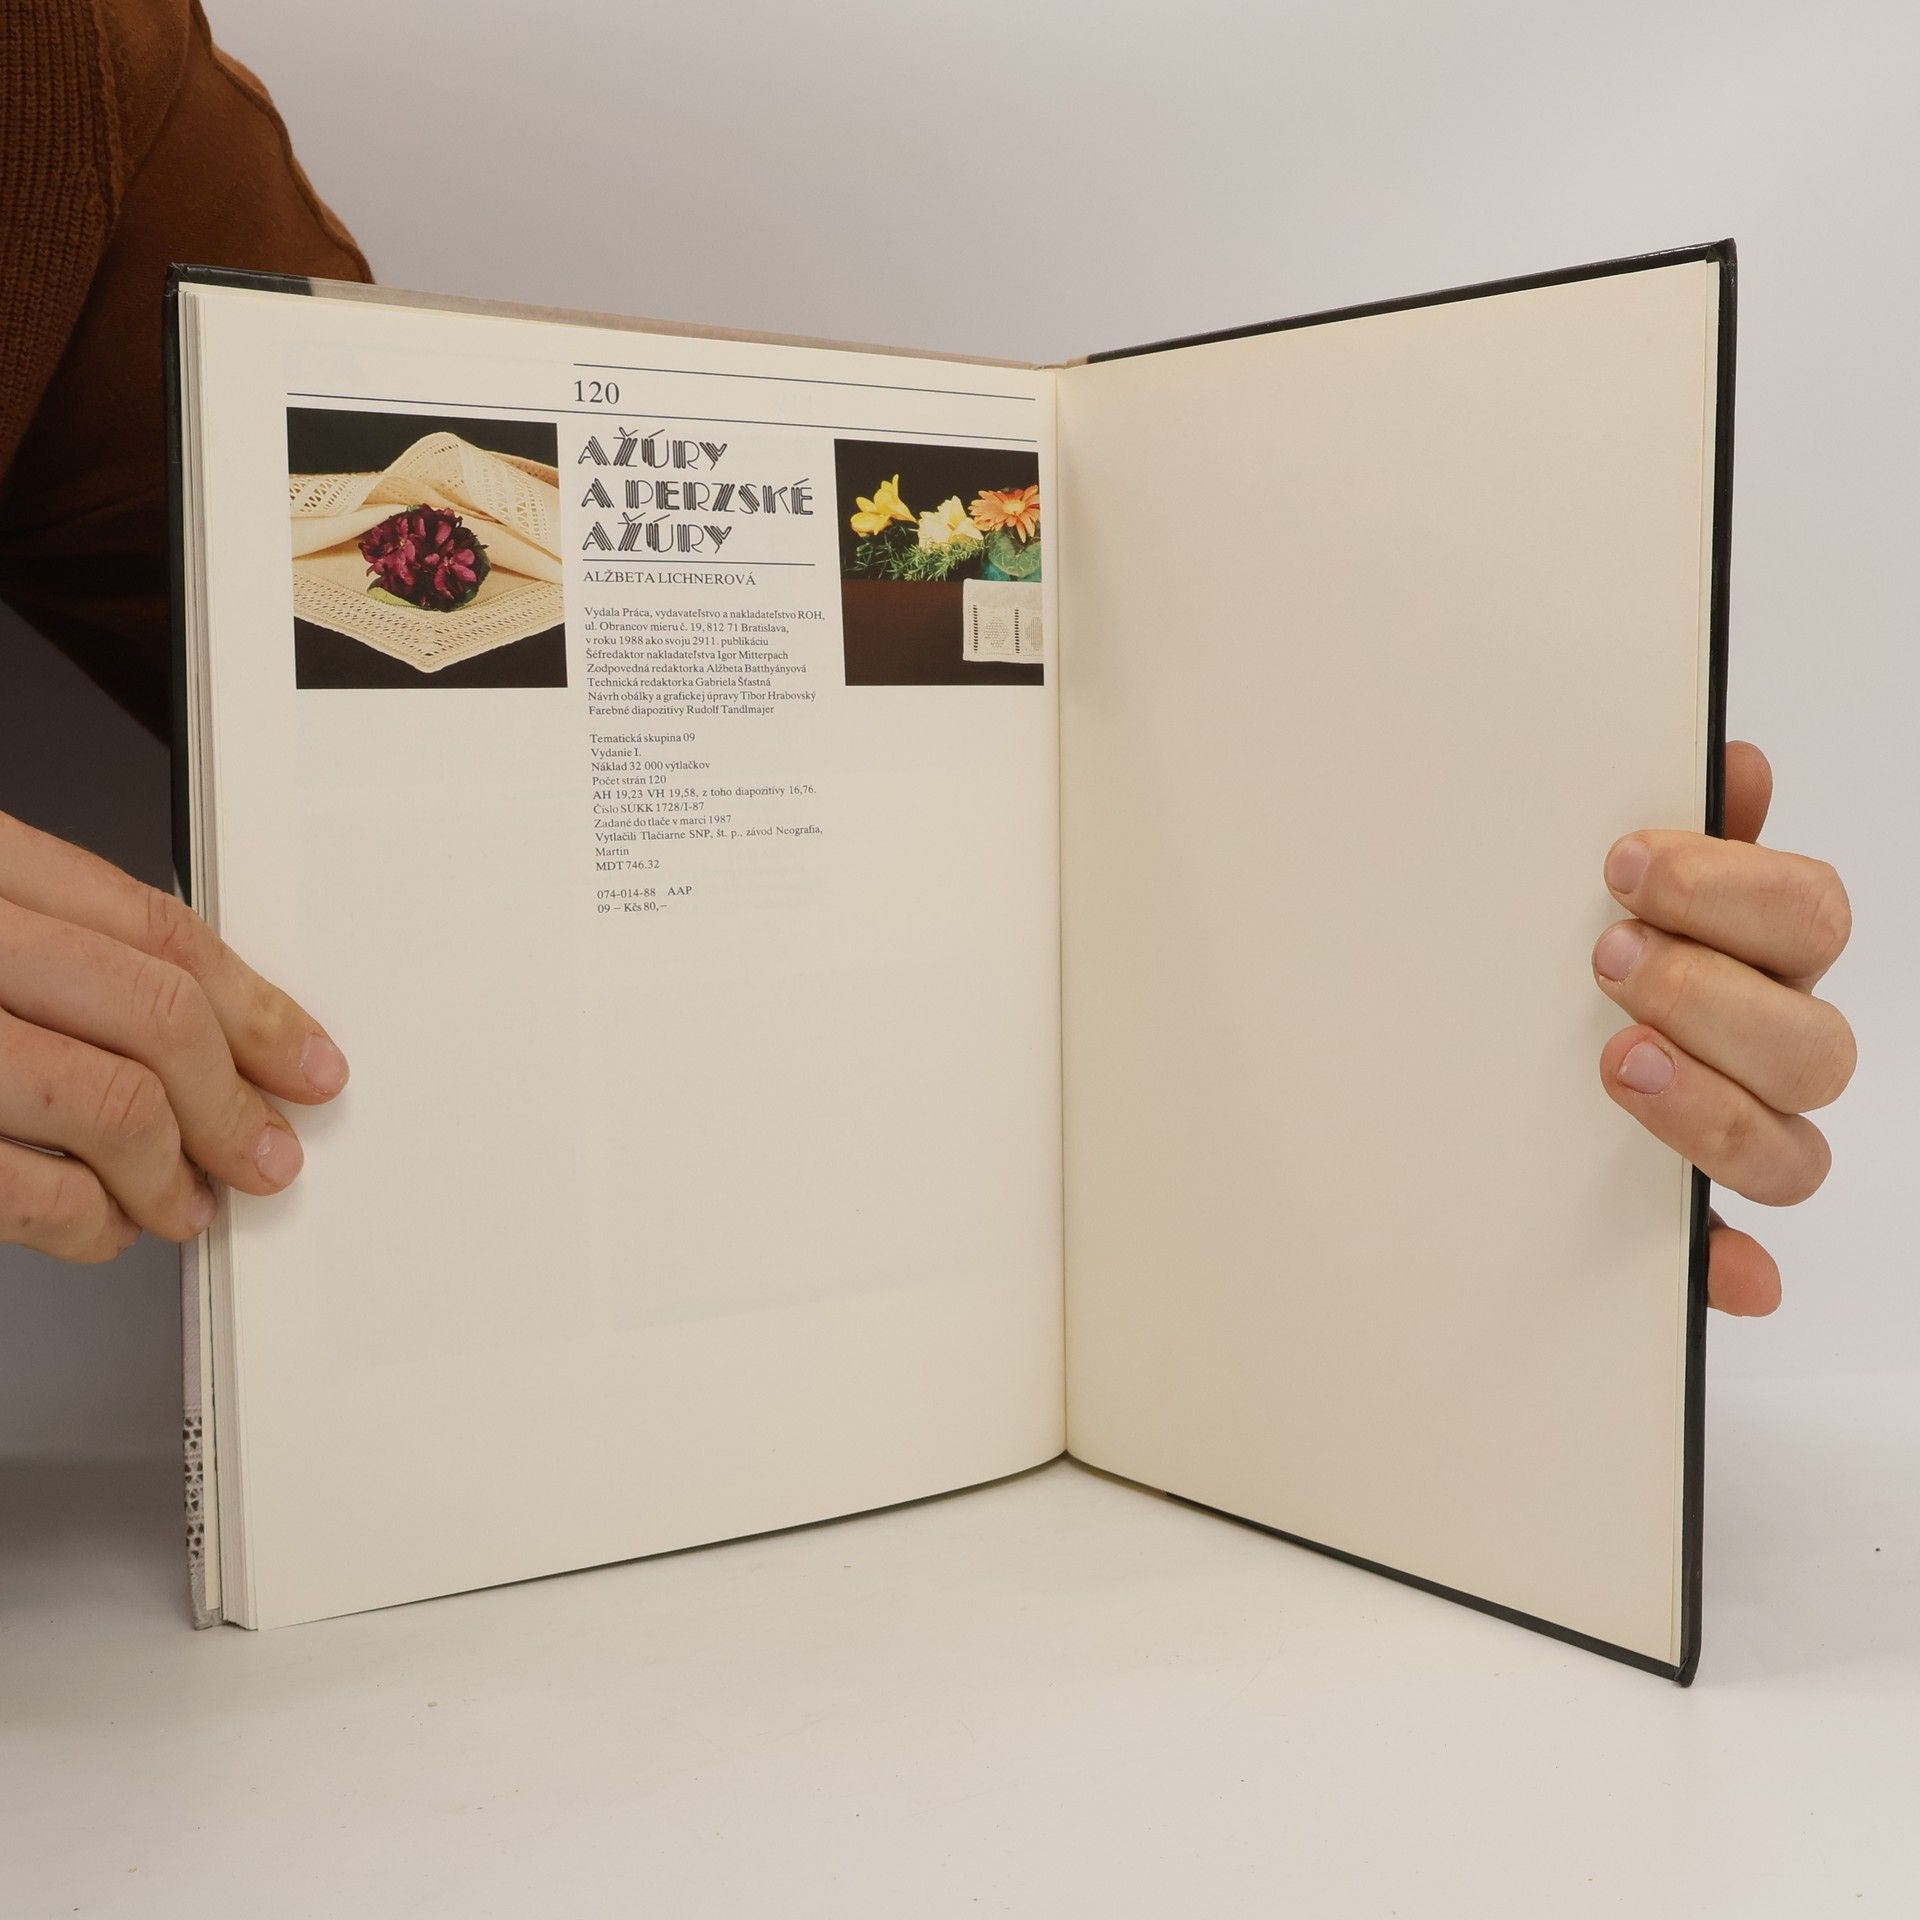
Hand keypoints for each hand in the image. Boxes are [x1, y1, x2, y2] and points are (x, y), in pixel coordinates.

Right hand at [0, 811, 347, 1262]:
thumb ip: (71, 960)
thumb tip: (212, 1037)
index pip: (156, 928)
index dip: (256, 1005)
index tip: (311, 1061)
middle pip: (155, 1013)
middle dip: (234, 1099)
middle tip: (269, 1153)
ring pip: (113, 1104)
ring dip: (175, 1173)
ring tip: (188, 1202)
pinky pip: (33, 1192)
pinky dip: (90, 1223)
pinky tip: (106, 1225)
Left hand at [1592, 742, 1851, 1315]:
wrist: (1458, 1061)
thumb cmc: (1556, 955)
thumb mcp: (1589, 886)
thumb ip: (1667, 838)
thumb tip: (1730, 761)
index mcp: (1758, 957)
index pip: (1808, 914)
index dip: (1730, 886)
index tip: (1623, 859)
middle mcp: (1766, 1050)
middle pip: (1814, 1042)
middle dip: (1710, 993)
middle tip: (1606, 959)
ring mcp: (1736, 1137)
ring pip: (1790, 1150)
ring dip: (1712, 1108)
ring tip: (1616, 1062)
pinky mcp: (1686, 1221)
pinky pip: (1738, 1263)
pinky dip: (1732, 1268)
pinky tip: (1725, 1268)